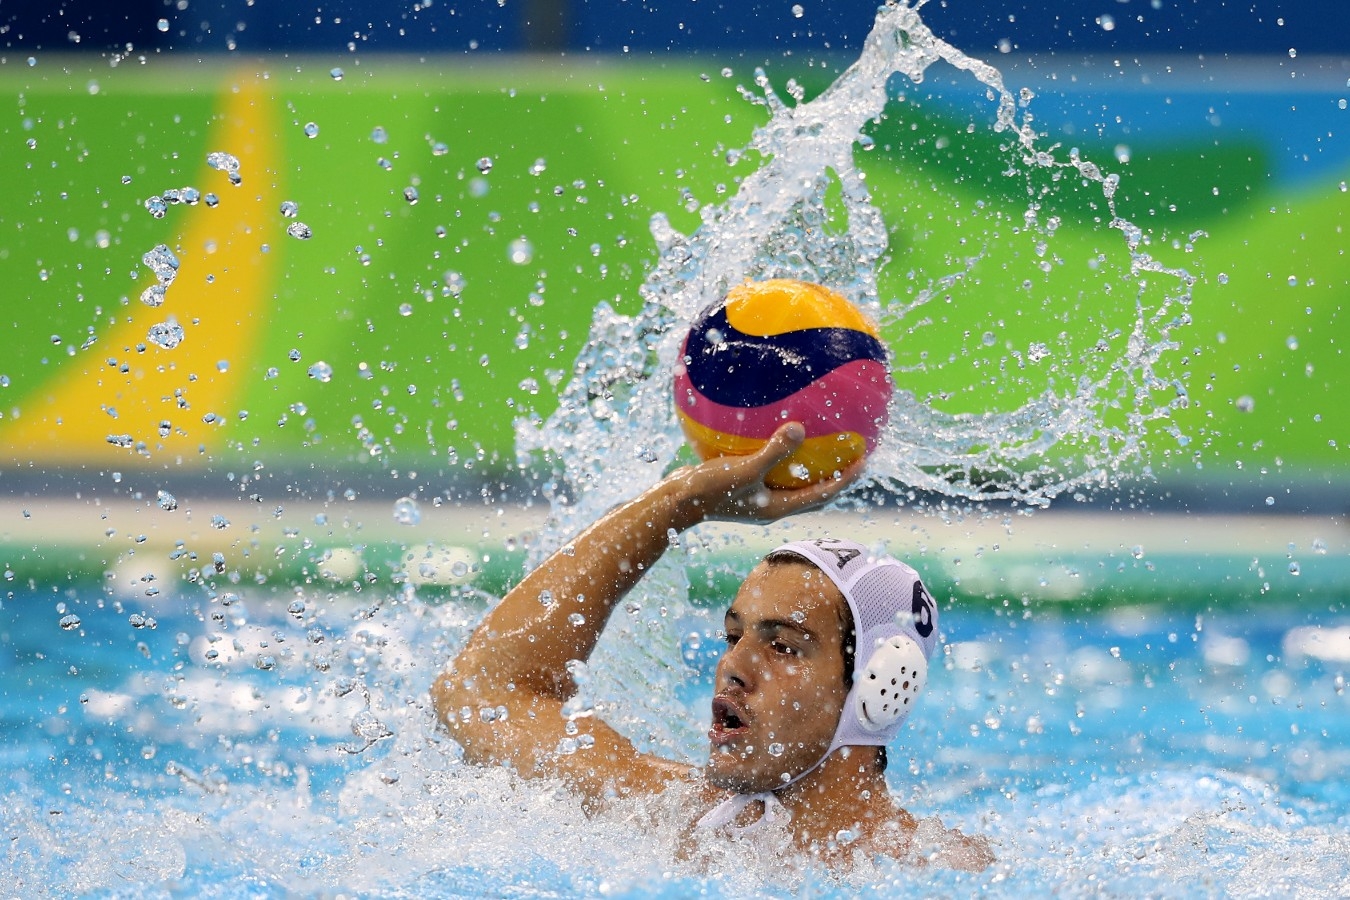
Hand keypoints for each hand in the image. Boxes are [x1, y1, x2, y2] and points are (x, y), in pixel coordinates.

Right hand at [671, 422, 864, 523]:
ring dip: (810, 467)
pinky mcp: (744, 486)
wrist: (676, 501)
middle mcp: (772, 505)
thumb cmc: (710, 489)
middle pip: (814, 492)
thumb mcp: (744, 469)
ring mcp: (758, 497)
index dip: (846, 479)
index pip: (823, 494)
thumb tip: (800, 428)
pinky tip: (777, 431)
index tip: (865, 461)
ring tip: (823, 444)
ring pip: (793, 482)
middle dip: (836, 477)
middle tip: (854, 455)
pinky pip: (771, 469)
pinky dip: (781, 455)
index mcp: (779, 507)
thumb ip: (774, 451)